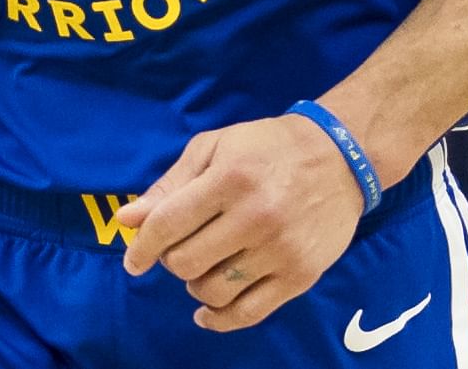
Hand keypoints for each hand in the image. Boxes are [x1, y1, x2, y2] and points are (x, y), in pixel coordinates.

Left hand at [117, 113, 366, 330]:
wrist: (340, 157)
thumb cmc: (267, 147)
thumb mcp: (215, 147)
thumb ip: (170, 185)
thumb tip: (127, 220)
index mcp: (230, 178)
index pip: (168, 225)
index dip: (141, 247)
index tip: (133, 261)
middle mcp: (255, 216)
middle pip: (186, 262)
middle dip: (171, 260)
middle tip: (181, 248)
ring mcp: (280, 250)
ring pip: (213, 292)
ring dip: (195, 285)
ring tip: (204, 266)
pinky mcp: (301, 276)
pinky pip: (249, 314)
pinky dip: (219, 319)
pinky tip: (206, 311)